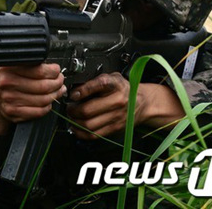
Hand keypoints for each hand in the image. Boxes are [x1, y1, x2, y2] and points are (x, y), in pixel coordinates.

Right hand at [0, 64, 65, 135]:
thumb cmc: (8, 80)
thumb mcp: (14, 66)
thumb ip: (31, 64)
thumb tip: (53, 68)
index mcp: (9, 68)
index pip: (38, 70)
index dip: (52, 71)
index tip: (57, 70)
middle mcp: (7, 83)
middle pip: (43, 85)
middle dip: (57, 83)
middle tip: (60, 81)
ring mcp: (10, 99)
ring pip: (43, 99)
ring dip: (55, 95)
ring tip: (58, 91)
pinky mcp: (14, 112)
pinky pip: (38, 111)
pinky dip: (47, 107)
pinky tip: (48, 102)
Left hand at [67, 73, 184, 139]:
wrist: (142, 102)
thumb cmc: (122, 88)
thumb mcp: (111, 77)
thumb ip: (95, 81)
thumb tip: (74, 88)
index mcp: (115, 85)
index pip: (98, 85)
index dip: (82, 90)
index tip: (72, 94)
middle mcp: (117, 101)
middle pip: (88, 109)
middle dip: (73, 109)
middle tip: (68, 107)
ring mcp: (116, 117)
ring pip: (89, 124)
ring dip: (75, 121)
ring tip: (71, 116)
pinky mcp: (115, 128)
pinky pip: (94, 134)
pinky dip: (81, 132)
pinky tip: (76, 127)